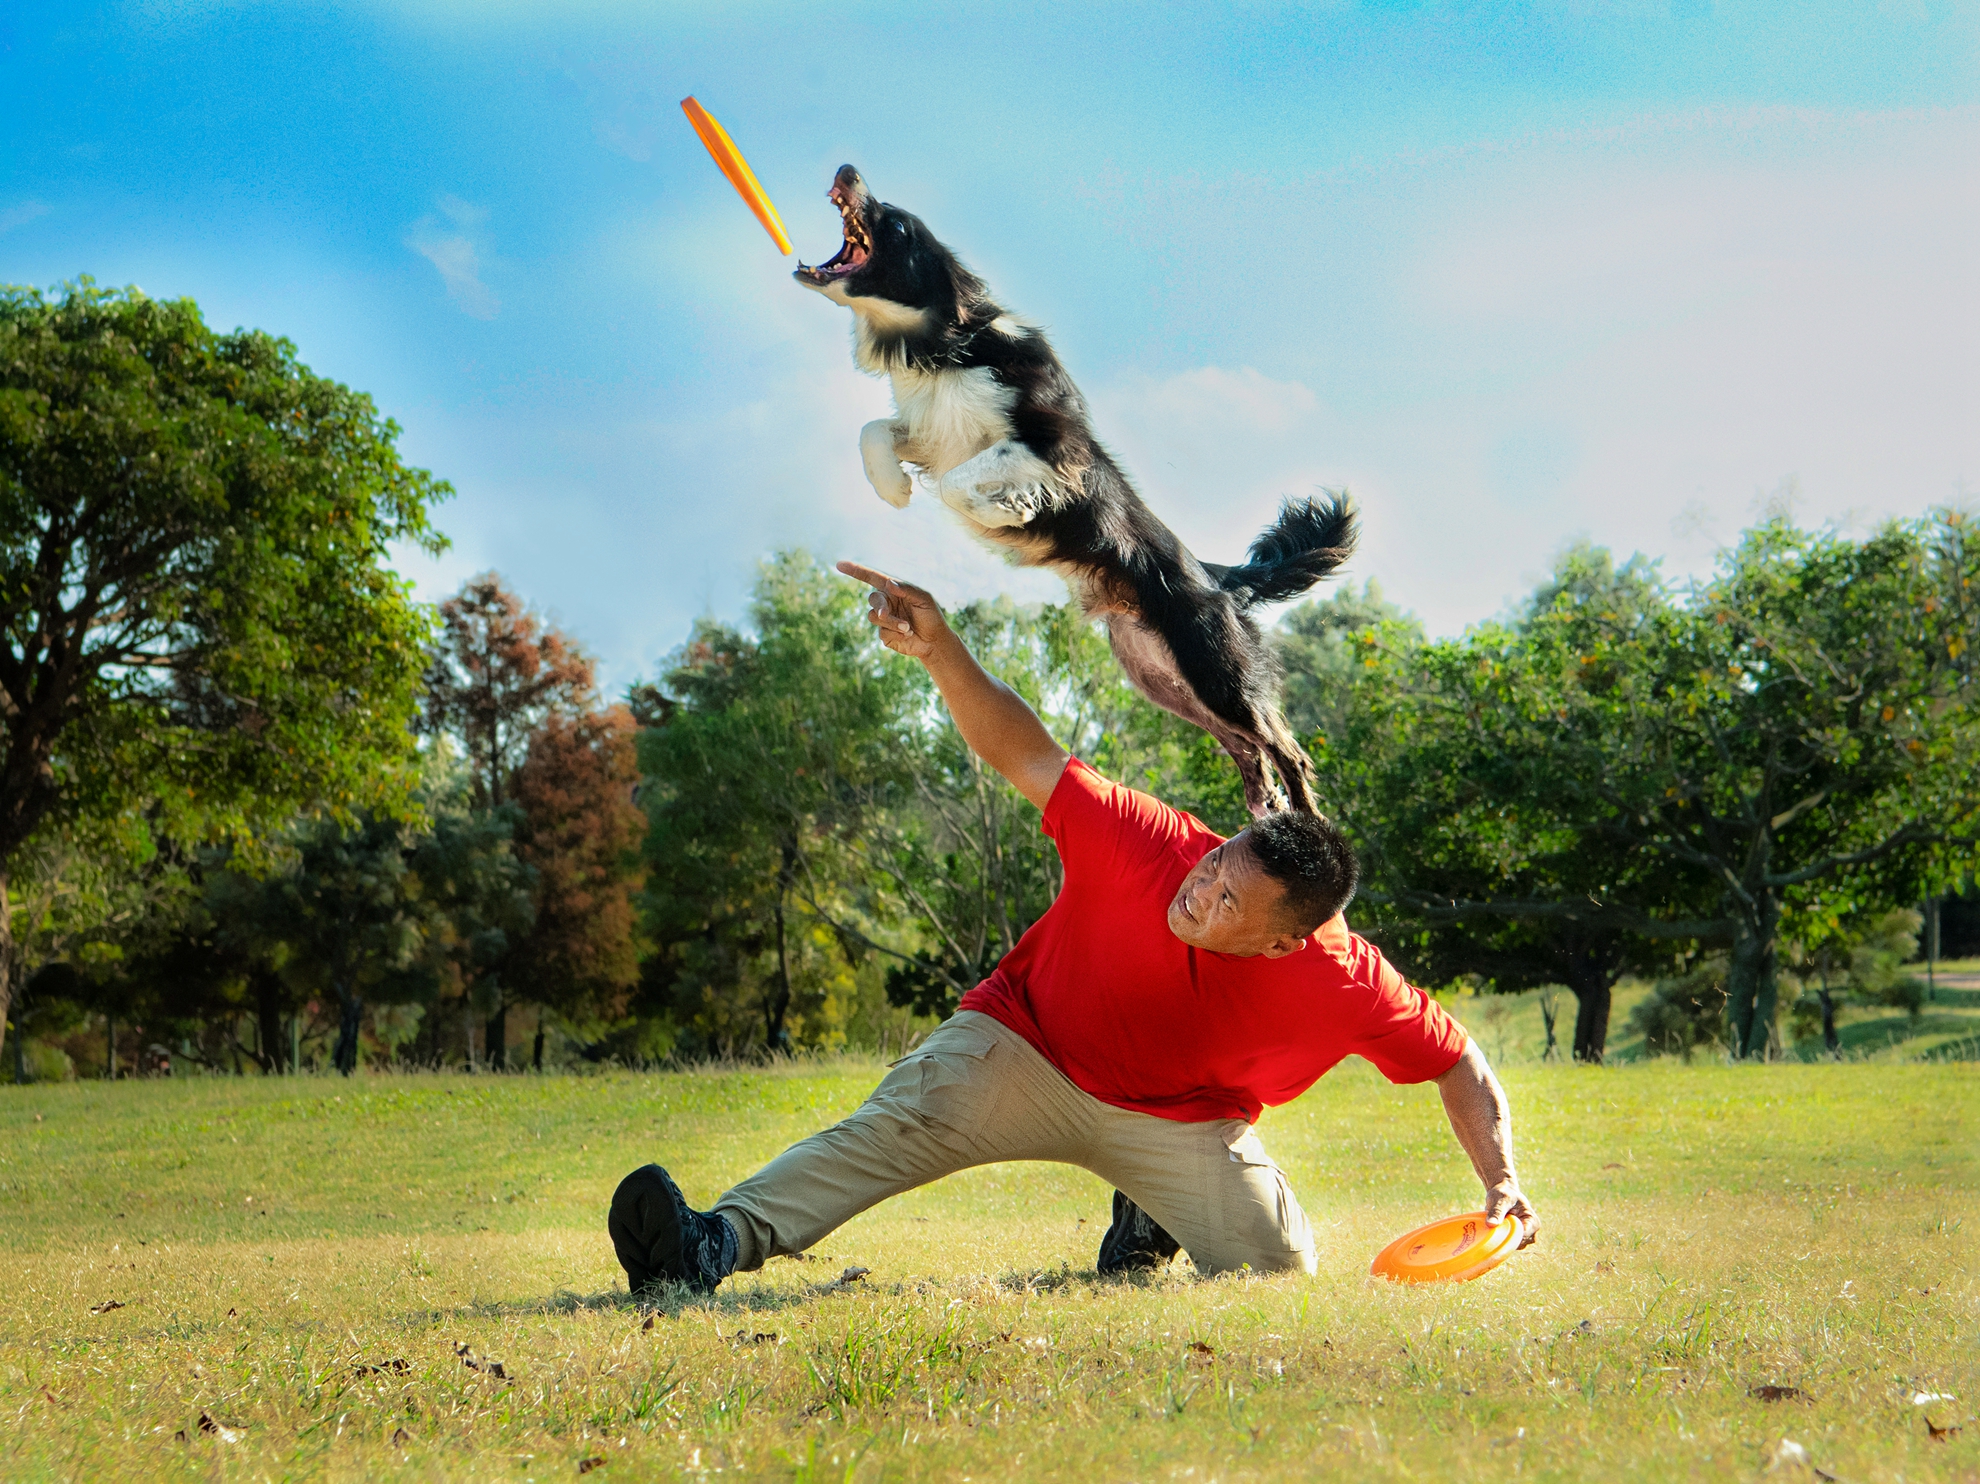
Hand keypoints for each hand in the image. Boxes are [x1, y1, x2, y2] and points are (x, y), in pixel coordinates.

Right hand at [837, 561, 952, 660]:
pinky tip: (908, 635)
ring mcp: (883, 619)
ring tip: (908, 628)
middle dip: (880, 607)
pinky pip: (882, 632)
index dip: (855, 570)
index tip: (839, 564)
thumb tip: (889, 583)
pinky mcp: (884, 634)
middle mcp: (886, 603)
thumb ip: (907, 590)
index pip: (871, 577)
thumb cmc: (931, 616)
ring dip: (892, 622)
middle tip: (886, 615)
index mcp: (893, 590)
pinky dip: (896, 634)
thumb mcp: (923, 599)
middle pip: (873, 599)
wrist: (934, 641)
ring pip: (874, 617)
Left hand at [1484, 1181, 1539, 1248]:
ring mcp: (1523, 1237)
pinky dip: (1499, 1240)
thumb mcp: (1500, 1199)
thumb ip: (1497, 1211)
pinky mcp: (1515, 1239)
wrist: (1502, 1193)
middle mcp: (1531, 1231)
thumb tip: (1491, 1224)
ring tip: (1495, 1225)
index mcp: (1532, 1221)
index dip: (1510, 1235)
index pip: (1524, 1236)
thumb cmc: (1503, 1194)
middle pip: (1519, 1244)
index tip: (1497, 1229)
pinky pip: (1507, 1246)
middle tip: (1494, 1226)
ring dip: (1502, 1239)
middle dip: (1505, 1238)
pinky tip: (1494, 1230)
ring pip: (1513, 1247)